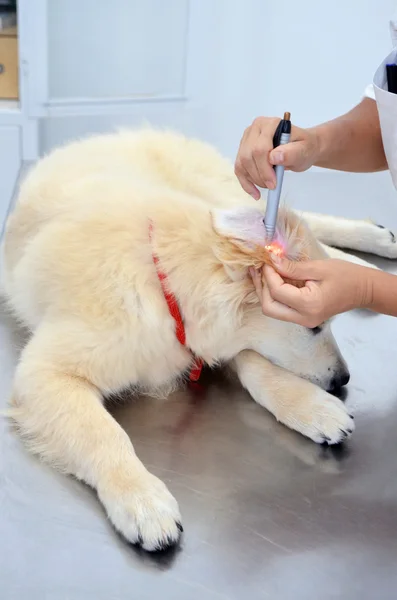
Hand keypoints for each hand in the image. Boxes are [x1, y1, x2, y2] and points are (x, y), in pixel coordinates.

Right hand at [235, 116, 319, 198]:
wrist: (301, 149)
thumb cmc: (304, 147)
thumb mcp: (304, 150)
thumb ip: (292, 152)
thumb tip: (274, 157)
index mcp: (270, 124)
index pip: (259, 148)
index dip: (264, 168)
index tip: (273, 182)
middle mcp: (255, 129)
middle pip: (248, 156)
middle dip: (259, 176)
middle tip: (271, 186)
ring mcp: (247, 139)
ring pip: (242, 163)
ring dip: (253, 180)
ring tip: (267, 186)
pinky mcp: (243, 151)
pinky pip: (239, 169)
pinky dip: (246, 183)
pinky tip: (255, 193)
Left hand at [250, 257, 373, 326]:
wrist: (363, 290)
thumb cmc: (345, 275)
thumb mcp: (318, 267)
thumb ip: (292, 267)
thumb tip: (271, 261)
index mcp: (309, 305)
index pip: (277, 292)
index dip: (268, 274)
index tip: (266, 259)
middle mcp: (303, 318)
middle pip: (269, 307)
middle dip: (262, 287)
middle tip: (259, 268)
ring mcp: (303, 321)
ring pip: (272, 310)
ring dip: (265, 291)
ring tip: (262, 272)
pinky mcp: (303, 319)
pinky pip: (281, 309)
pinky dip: (274, 295)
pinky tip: (272, 280)